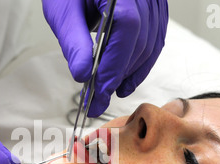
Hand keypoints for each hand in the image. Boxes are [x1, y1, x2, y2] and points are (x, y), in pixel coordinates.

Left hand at [42, 0, 168, 116]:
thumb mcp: (63, 11)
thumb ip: (74, 42)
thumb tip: (83, 75)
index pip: (126, 30)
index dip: (114, 66)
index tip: (99, 93)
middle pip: (141, 40)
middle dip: (119, 75)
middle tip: (99, 99)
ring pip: (151, 43)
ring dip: (132, 72)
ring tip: (112, 91)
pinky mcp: (154, 7)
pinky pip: (155, 38)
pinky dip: (142, 61)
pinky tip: (128, 76)